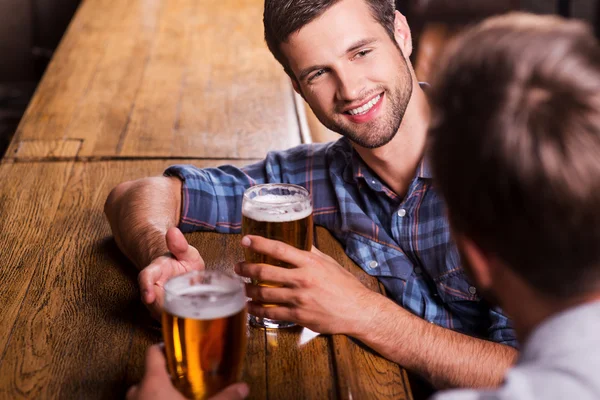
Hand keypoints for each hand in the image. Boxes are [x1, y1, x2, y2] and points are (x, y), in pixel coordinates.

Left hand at [126, 345, 248, 399]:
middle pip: (149, 374)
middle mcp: (137, 391)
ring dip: (157, 394)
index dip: (165, 347)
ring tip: (178, 398)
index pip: (153, 352)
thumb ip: (224, 398)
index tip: (180, 349)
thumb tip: (243, 387)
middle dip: (166, 376)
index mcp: (153, 382)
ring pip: (143, 393)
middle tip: (185, 379)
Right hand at [138, 227, 204, 318]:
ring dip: (175, 318)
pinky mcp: (163, 313)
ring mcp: (156, 302)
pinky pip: (170, 320)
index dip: (145, 287)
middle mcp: (152, 289)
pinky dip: (180, 322)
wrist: (178, 272)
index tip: (148, 297)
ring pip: (160, 314)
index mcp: (155, 271)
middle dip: (165, 309)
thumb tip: (174, 231)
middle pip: (152, 302)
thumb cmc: (182, 261)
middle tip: (186, 311)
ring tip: (192, 317)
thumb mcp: (186, 251)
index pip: (145, 278)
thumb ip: (180, 244)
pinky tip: (194, 323)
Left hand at [234, 235, 377, 334]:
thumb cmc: (344, 285)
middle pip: (265, 271)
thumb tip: (297, 240)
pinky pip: (271, 313)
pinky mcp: (298, 316)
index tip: (245, 240)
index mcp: (309, 263)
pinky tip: (251, 307)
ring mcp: (299, 299)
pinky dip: (257, 310)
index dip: (259, 243)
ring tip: (243, 287)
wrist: (358, 310)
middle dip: (246, 269)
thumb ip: (310, 252)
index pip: (279, 249)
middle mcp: (302, 279)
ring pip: (264, 294)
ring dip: (249, 290)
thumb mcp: (328, 263)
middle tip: (238, 267)